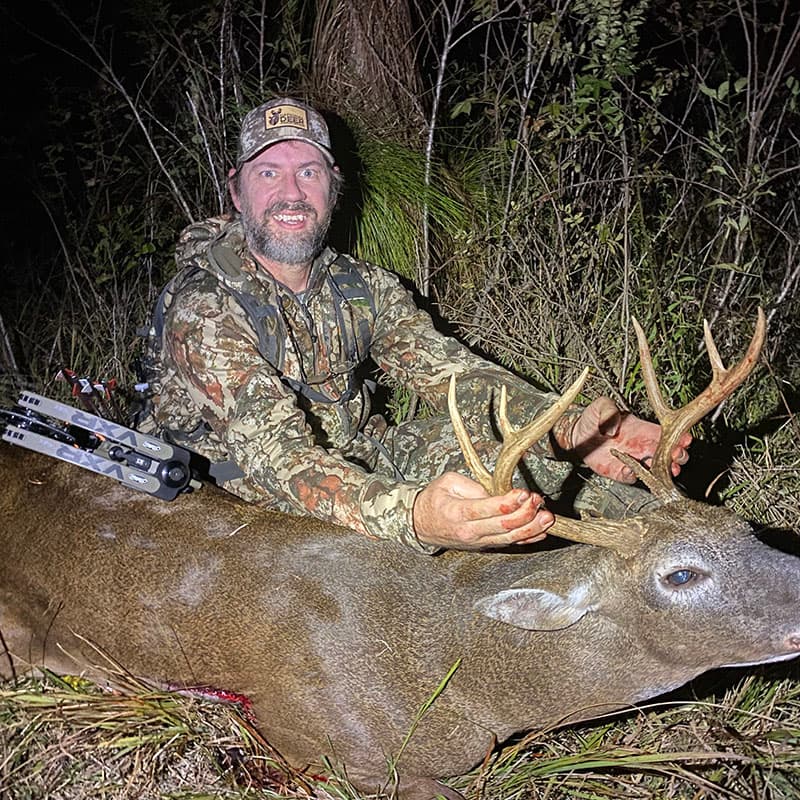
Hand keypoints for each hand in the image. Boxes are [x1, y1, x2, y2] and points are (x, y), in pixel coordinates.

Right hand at [412, 471, 553, 549]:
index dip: (509, 502)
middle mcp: (469, 531)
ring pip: (509, 538)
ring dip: (531, 528)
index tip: (524, 493)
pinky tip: (541, 532)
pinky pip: (509, 544)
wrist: (420, 524)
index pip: (487, 509)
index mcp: (457, 512)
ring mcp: (478, 542)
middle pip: (503, 525)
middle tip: (538, 501)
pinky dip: (527, 539)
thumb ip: (472, 486)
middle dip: (525, 513)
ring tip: (547, 517)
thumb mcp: (447, 482)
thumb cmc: (434, 500)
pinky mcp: (484, 546)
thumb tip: (496, 492)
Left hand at [568, 397, 691, 483]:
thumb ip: (608, 409)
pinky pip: (632, 477)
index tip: (685, 439)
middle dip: (677, 455)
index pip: (666, 434)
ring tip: (668, 469)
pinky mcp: (619, 471)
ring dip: (663, 470)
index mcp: (642, 429)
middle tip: (678, 455)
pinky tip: (634, 471)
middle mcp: (640, 446)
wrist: (576, 434)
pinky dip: (634, 476)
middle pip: (667, 453)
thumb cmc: (592, 419)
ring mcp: (632, 460)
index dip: (678, 437)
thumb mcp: (600, 405)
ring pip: (655, 469)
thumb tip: (615, 427)